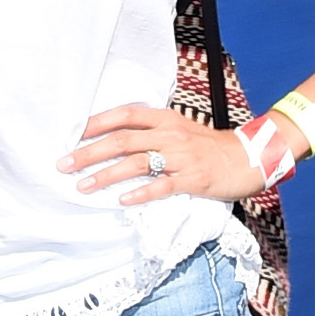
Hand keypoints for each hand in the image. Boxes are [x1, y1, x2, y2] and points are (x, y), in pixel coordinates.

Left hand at [61, 100, 264, 206]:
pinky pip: (163, 185)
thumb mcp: (180, 130)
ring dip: (107, 175)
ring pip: (137, 163)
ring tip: (84, 186)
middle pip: (123, 140)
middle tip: (65, 164)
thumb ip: (153, 132)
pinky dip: (141, 193)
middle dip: (90, 152)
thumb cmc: (210, 147)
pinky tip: (123, 200)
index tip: (71, 133)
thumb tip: (117, 140)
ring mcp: (182, 156)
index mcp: (166, 119)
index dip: (97, 123)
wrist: (248, 158)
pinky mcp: (193, 178)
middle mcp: (171, 134)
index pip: (125, 115)